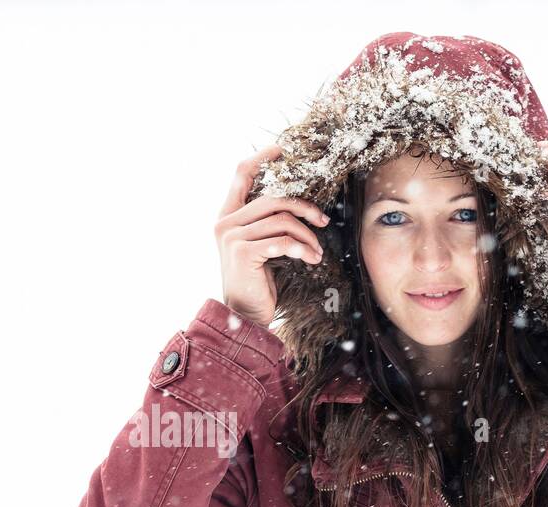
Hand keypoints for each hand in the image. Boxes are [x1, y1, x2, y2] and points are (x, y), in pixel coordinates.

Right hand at [215, 144, 328, 326]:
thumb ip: (267, 222)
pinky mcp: (242, 253)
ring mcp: (231, 237)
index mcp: (228, 215)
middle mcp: (225, 223)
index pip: (242, 173)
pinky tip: (310, 260)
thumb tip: (299, 201)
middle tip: (323, 222)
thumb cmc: (257, 281)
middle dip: (305, 208)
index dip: (262, 157)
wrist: (243, 315)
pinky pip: (281, 241)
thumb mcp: (261, 245)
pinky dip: (301, 249)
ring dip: (307, 237)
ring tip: (316, 252)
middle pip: (274, 197)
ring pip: (282, 220)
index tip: (283, 150)